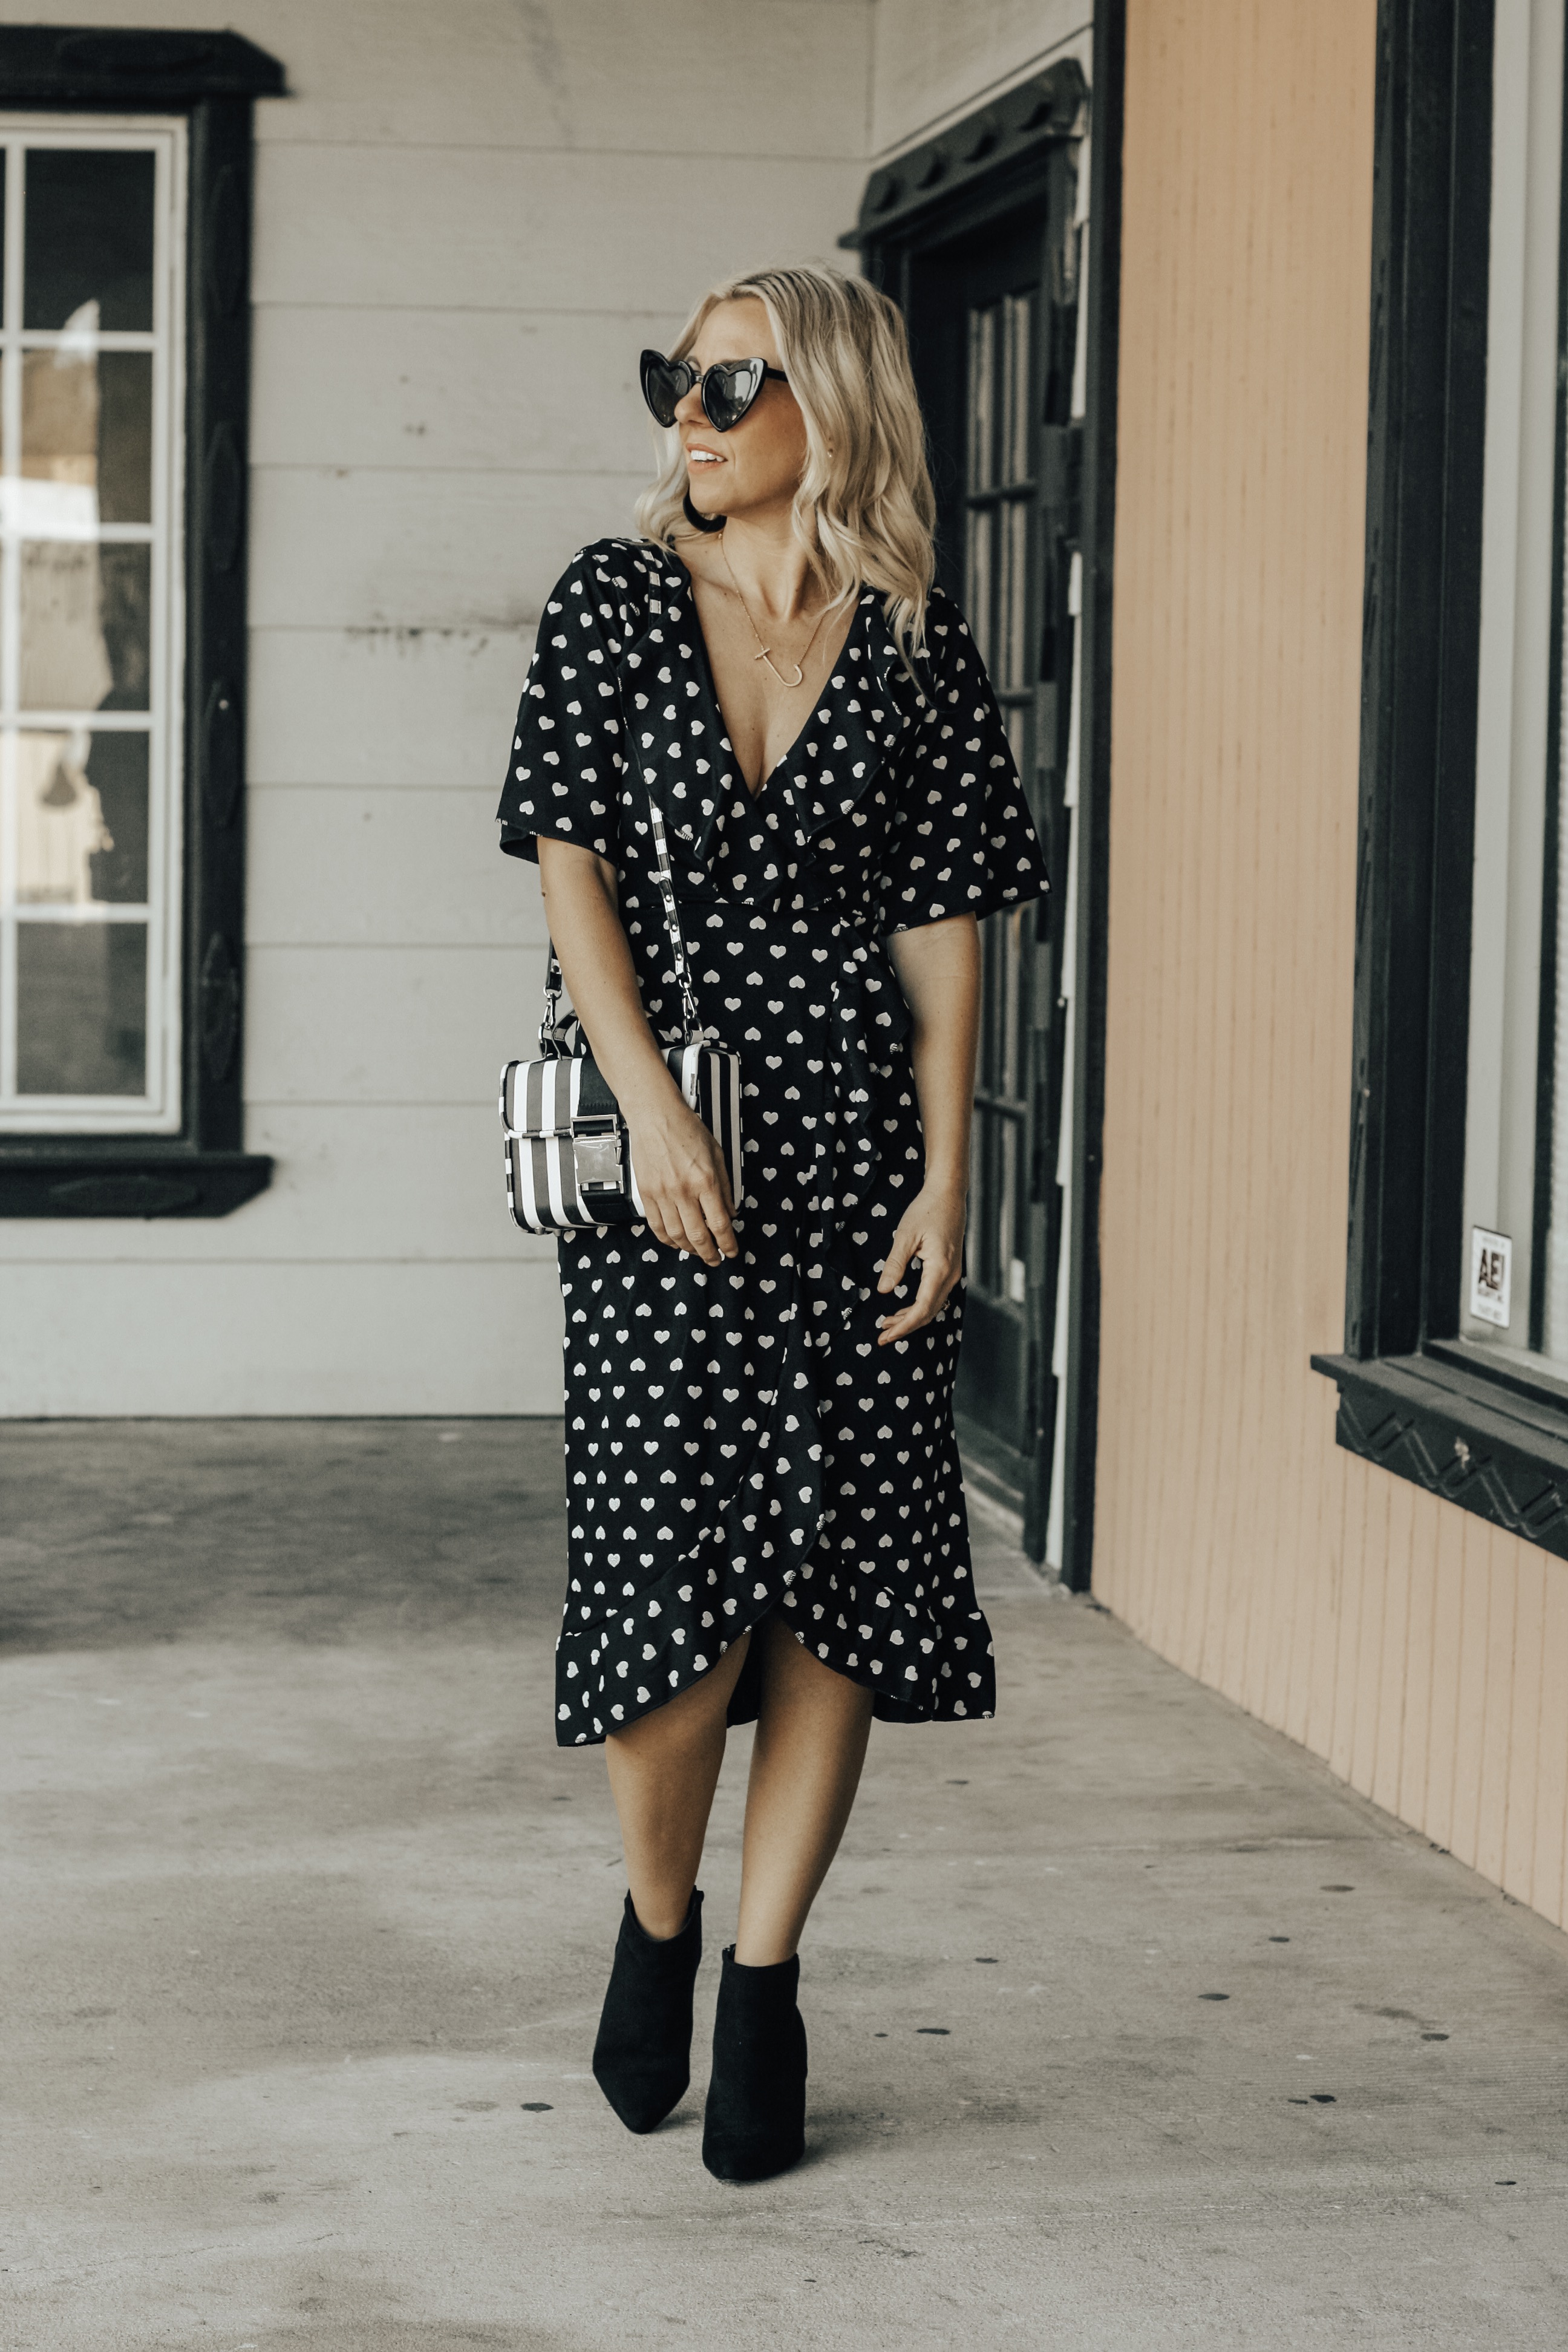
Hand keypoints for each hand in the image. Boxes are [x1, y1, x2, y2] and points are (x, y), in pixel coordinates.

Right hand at [626, 1093, 738, 1265]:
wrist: (655, 1116)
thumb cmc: (687, 1129)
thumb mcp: (717, 1155)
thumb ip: (726, 1187)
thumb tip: (731, 1213)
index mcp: (706, 1181)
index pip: (720, 1224)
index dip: (727, 1244)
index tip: (731, 1252)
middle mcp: (684, 1191)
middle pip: (698, 1236)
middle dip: (709, 1254)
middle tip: (715, 1259)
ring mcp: (662, 1194)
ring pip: (676, 1235)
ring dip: (688, 1249)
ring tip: (697, 1251)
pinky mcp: (646, 1194)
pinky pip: (656, 1226)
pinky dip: (667, 1239)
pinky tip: (675, 1241)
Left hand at [875, 1180, 965, 1343]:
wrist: (948, 1193)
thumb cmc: (926, 1210)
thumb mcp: (905, 1236)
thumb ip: (895, 1264)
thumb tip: (883, 1291)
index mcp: (940, 1269)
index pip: (922, 1308)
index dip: (904, 1326)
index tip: (885, 1335)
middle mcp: (951, 1276)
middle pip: (929, 1312)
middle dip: (905, 1326)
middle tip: (882, 1335)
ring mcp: (953, 1273)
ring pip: (933, 1306)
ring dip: (911, 1317)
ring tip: (888, 1323)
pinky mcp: (950, 1269)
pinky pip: (935, 1296)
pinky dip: (919, 1306)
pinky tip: (904, 1309)